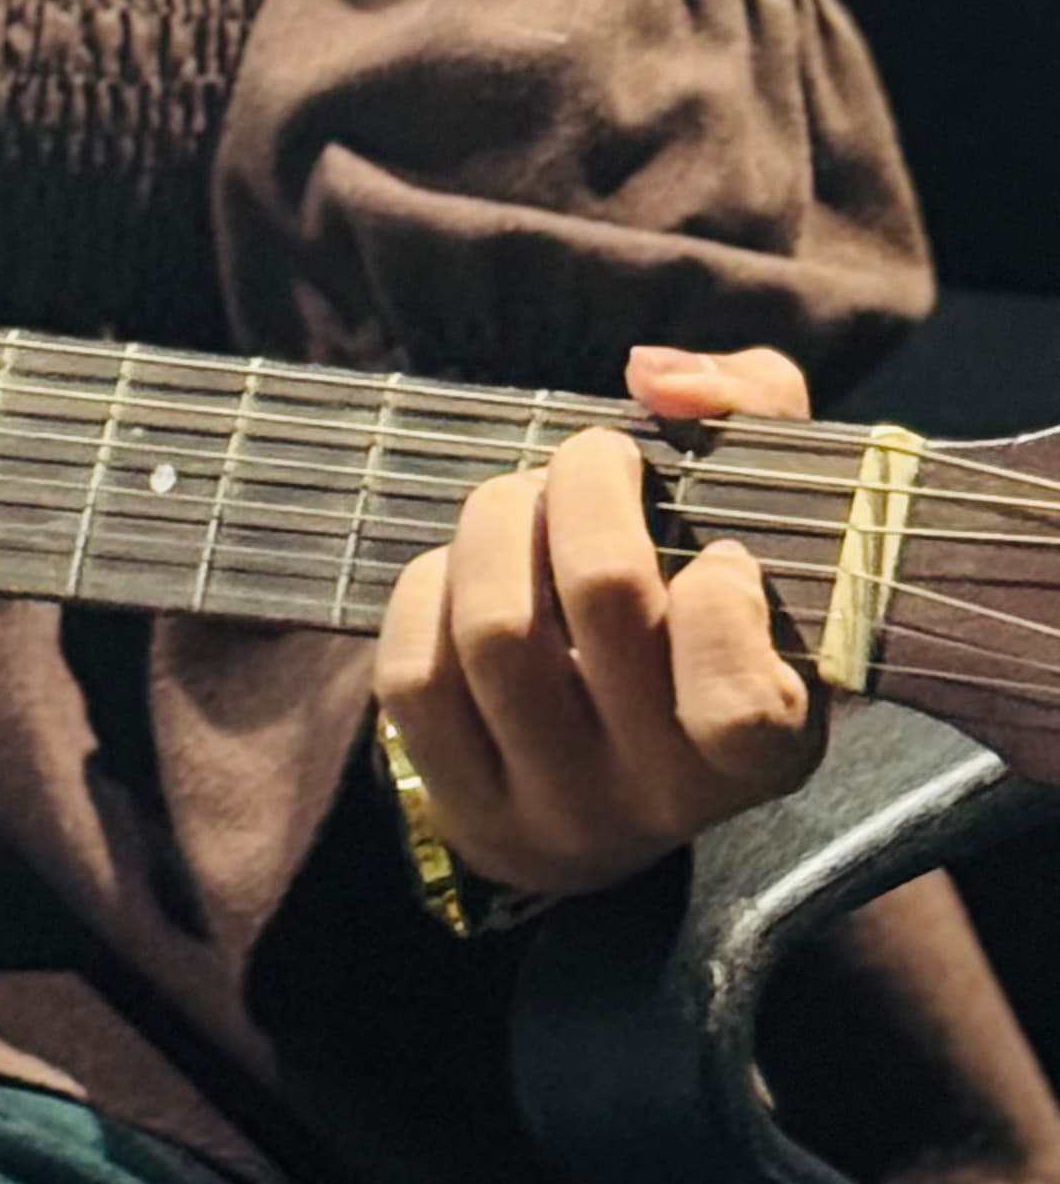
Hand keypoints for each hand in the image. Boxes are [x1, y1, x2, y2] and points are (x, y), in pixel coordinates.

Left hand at [374, 343, 823, 898]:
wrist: (612, 767)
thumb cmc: (702, 606)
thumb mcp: (766, 514)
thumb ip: (750, 406)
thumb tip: (655, 376)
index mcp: (768, 748)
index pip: (737, 704)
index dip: (720, 602)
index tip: (720, 551)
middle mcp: (664, 796)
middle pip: (603, 594)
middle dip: (584, 486)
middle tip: (592, 461)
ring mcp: (559, 807)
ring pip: (494, 628)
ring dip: (496, 523)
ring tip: (519, 502)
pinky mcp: (467, 801)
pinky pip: (414, 675)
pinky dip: (428, 590)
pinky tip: (463, 575)